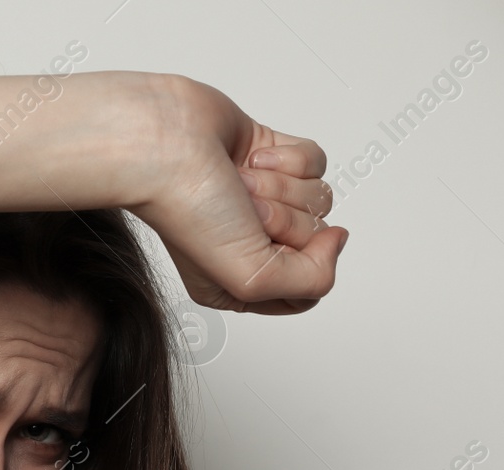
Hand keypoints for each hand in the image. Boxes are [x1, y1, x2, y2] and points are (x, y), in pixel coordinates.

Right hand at [130, 74, 347, 314]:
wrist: (166, 144)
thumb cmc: (189, 212)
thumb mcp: (252, 281)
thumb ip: (312, 281)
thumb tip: (337, 242)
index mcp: (242, 286)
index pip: (308, 290)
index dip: (301, 266)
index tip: (271, 249)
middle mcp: (253, 242)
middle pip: (315, 239)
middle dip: (283, 220)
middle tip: (242, 211)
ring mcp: (263, 197)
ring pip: (317, 199)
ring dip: (281, 187)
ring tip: (240, 183)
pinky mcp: (271, 157)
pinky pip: (314, 162)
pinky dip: (287, 158)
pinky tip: (250, 158)